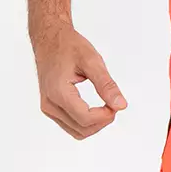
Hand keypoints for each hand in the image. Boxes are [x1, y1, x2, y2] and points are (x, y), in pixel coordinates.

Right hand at [31, 21, 126, 138]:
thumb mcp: (92, 60)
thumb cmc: (68, 46)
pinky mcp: (50, 110)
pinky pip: (72, 127)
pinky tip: (95, 110)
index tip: (115, 104)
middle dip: (102, 121)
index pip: (85, 118)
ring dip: (96, 125)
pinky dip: (87, 123)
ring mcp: (48, 109)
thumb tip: (121, 105)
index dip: (105, 116)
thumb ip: (106, 85)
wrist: (49, 39)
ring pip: (78, 132)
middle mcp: (50, 104)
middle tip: (113, 104)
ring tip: (105, 106)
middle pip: (83, 128)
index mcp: (58, 92)